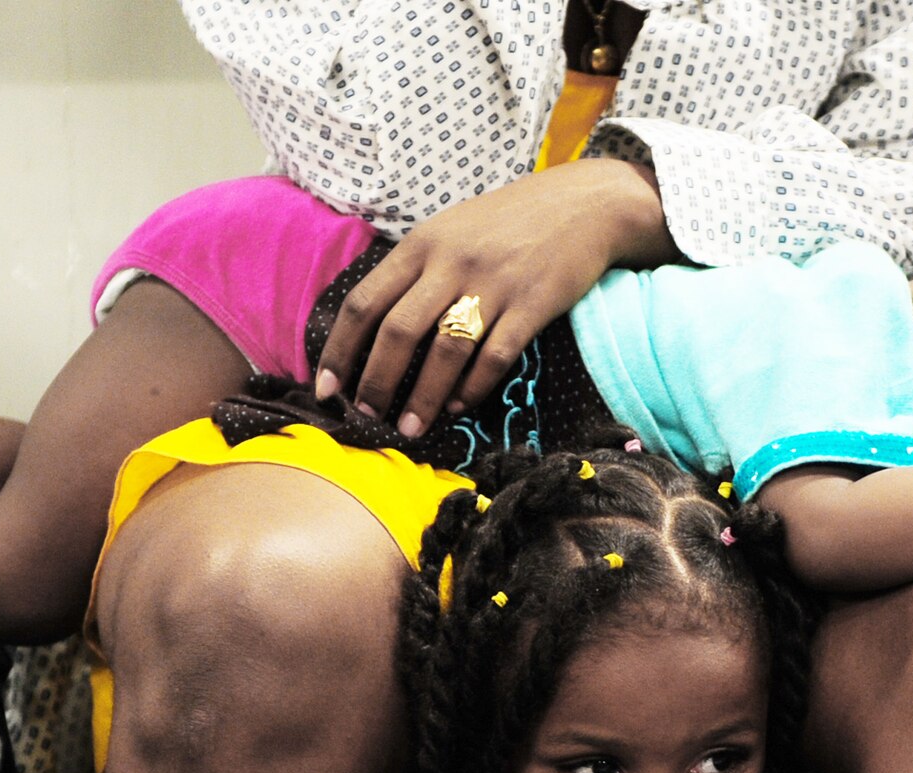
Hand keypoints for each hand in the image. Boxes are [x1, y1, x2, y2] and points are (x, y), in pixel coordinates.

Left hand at [315, 157, 677, 437]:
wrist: (585, 204)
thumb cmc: (512, 222)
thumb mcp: (452, 229)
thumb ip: (417, 269)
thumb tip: (377, 324)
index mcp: (422, 244)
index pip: (364, 301)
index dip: (339, 350)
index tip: (327, 387)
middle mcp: (451, 261)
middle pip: (397, 330)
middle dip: (376, 381)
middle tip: (366, 414)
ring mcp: (493, 282)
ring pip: (444, 350)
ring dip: (422, 397)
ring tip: (411, 428)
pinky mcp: (533, 303)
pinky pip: (495, 356)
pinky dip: (473, 388)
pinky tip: (459, 407)